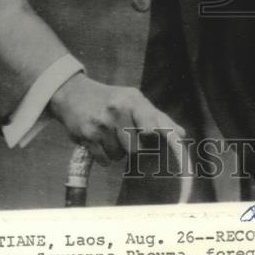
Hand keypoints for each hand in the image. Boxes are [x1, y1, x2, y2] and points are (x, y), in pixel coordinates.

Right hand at [49, 74, 184, 166]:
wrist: (73, 93)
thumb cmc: (111, 99)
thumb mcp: (134, 99)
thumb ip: (158, 117)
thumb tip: (181, 135)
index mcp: (132, 101)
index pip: (150, 126)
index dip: (154, 137)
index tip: (152, 139)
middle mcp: (117, 111)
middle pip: (136, 148)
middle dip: (132, 147)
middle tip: (125, 135)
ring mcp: (101, 124)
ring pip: (119, 156)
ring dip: (117, 152)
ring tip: (110, 135)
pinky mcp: (87, 136)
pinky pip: (104, 160)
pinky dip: (104, 156)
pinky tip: (100, 141)